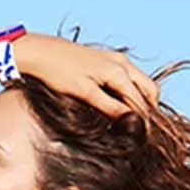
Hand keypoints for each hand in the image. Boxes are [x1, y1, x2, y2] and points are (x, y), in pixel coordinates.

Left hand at [15, 33, 160, 117]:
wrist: (40, 51)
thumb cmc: (58, 72)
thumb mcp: (85, 94)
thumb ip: (110, 107)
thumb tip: (132, 121)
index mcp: (118, 72)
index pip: (141, 102)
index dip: (145, 122)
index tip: (144, 139)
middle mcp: (122, 63)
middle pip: (150, 90)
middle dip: (150, 110)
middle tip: (141, 130)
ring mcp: (116, 58)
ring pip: (141, 82)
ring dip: (141, 100)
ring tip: (131, 120)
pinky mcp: (108, 58)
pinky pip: (131, 77)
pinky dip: (132, 91)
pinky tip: (120, 104)